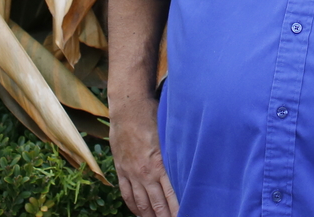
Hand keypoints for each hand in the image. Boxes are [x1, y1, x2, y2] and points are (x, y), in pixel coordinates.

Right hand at [109, 100, 178, 216]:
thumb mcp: (171, 134)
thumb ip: (178, 153)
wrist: (128, 108)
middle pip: (157, 204)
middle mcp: (145, 173)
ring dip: (150, 216)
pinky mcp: (121, 170)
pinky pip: (127, 194)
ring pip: (141, 203)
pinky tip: (139, 213)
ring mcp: (131, 173)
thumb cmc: (154, 116)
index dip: (179, 210)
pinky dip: (133, 206)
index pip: (172, 196)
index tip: (187, 215)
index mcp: (160, 164)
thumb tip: (192, 164)